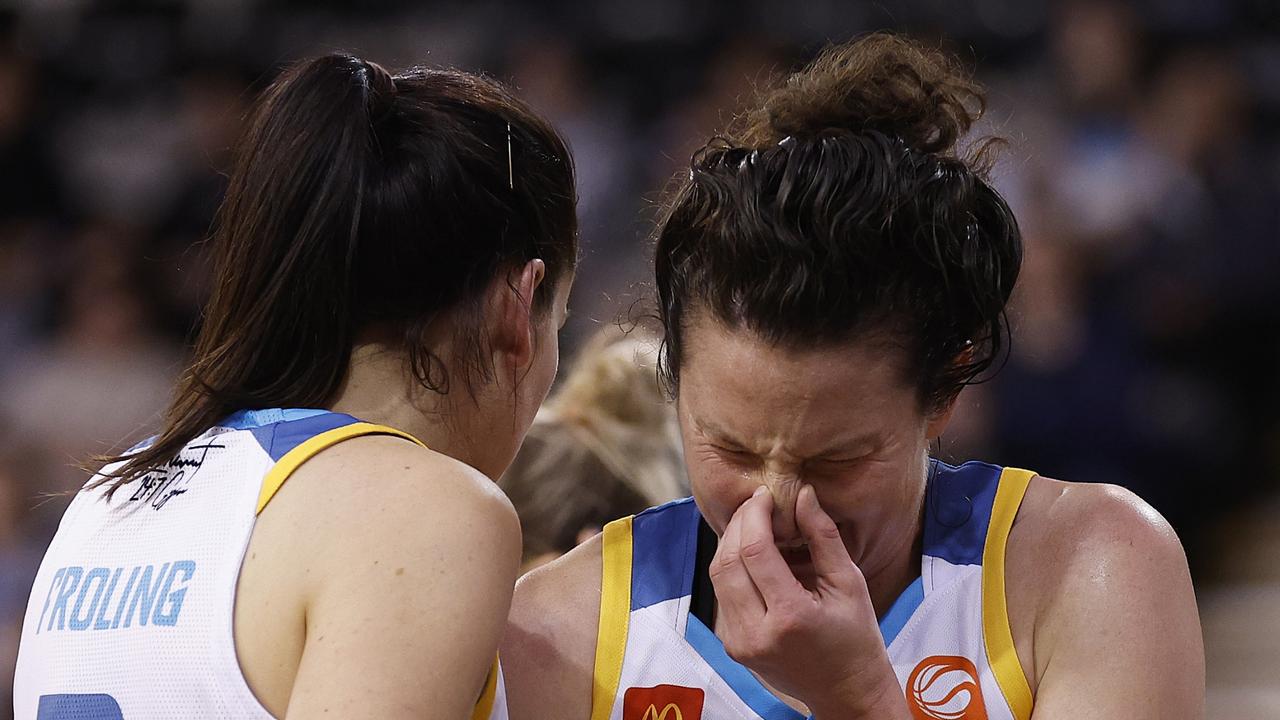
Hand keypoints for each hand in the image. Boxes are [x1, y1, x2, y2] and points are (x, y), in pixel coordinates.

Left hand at [709, 485, 907, 719]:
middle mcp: (756, 633)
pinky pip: (723, 595)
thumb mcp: (849, 584)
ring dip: (731, 543)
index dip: (755, 515)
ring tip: (754, 523)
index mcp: (790, 617)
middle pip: (727, 562)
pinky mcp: (732, 645)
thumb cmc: (855, 637)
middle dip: (739, 524)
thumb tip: (804, 495)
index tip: (765, 495)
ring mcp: (739, 643)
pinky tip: (752, 554)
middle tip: (756, 503)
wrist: (845, 691)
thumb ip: (823, 537)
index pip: (755, 552)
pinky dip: (733, 568)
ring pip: (718, 577)